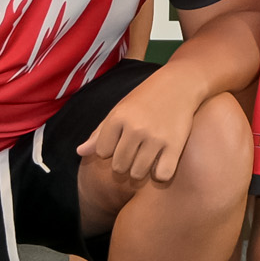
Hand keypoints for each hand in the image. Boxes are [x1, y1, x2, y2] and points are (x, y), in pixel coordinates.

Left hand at [79, 67, 203, 183]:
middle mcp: (135, 128)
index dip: (111, 149)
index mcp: (118, 117)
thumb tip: (79, 153)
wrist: (180, 84)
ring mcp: (156, 138)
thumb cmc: (145, 98)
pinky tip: (162, 162)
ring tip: (148, 156)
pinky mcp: (175, 145)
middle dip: (125, 162)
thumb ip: (100, 133)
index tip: (122, 140)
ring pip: (137, 174)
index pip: (102, 152)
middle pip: (119, 166)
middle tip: (136, 150)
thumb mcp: (120, 109)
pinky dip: (160, 174)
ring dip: (141, 169)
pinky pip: (161, 176)